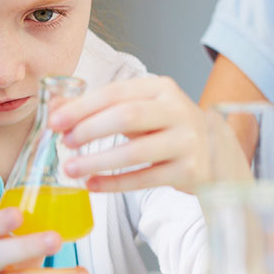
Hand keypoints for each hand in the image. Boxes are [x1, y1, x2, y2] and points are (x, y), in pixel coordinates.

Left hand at [48, 76, 249, 193]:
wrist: (218, 153)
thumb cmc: (167, 129)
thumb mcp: (138, 110)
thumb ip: (99, 108)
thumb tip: (55, 108)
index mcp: (161, 88)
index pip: (115, 93)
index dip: (81, 107)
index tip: (55, 121)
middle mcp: (177, 110)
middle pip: (125, 117)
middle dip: (89, 130)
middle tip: (64, 144)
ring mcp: (187, 141)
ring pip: (134, 152)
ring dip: (98, 161)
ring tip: (71, 169)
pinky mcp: (190, 171)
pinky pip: (145, 179)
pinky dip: (114, 184)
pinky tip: (92, 185)